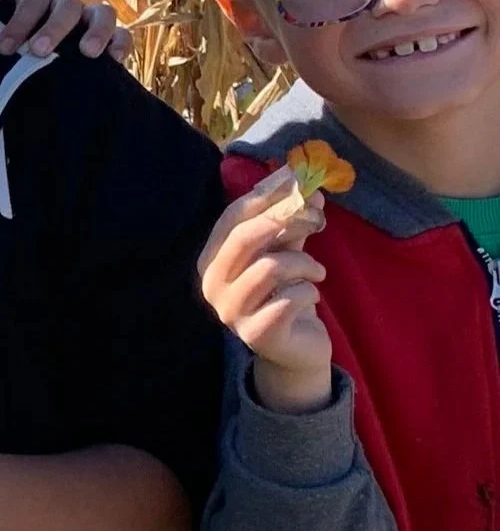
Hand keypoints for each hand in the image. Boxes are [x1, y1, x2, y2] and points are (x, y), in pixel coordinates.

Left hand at [0, 0, 128, 59]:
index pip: (33, 0)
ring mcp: (87, 19)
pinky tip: (115, 61)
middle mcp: (64, 1)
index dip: (20, 21)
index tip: (4, 46)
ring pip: (104, 15)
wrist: (12, 24)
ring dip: (98, 32)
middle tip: (38, 51)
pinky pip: (123, 36)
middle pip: (68, 6)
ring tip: (88, 53)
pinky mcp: (104, 38)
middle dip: (54, 29)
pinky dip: (122, 45)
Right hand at [198, 174, 333, 413]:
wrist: (295, 350)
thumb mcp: (286, 255)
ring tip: (317, 273)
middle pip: (244, 238)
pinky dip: (309, 292)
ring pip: (271, 267)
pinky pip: (290, 299)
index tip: (296, 181)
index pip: (231, 218)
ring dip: (305, 264)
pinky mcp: (255, 334)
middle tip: (317, 221)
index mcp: (213, 259)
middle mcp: (212, 284)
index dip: (265, 197)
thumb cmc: (286, 295)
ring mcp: (230, 312)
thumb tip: (312, 190)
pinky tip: (310, 297)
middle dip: (286, 223)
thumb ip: (292, 226)